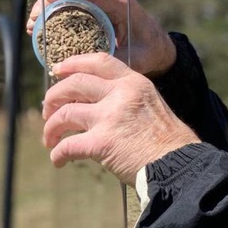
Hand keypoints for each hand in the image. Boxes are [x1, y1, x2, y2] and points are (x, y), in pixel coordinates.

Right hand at [27, 0, 176, 77]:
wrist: (159, 49)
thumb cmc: (150, 52)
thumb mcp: (135, 59)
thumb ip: (113, 60)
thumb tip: (84, 67)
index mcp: (119, 0)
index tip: (42, 7)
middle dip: (48, 1)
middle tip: (32, 21)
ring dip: (49, 6)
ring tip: (34, 25)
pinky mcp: (97, 7)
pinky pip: (73, 2)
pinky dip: (57, 12)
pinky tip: (45, 27)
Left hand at [42, 53, 198, 185]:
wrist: (179, 166)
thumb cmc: (170, 144)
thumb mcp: (153, 107)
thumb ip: (129, 101)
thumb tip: (101, 107)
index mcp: (135, 83)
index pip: (99, 61)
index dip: (73, 63)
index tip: (58, 71)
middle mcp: (120, 95)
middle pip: (74, 84)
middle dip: (54, 97)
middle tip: (48, 110)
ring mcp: (109, 118)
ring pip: (64, 114)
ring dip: (51, 128)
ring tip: (50, 139)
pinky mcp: (101, 143)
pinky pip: (68, 146)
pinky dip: (58, 154)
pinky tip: (59, 161)